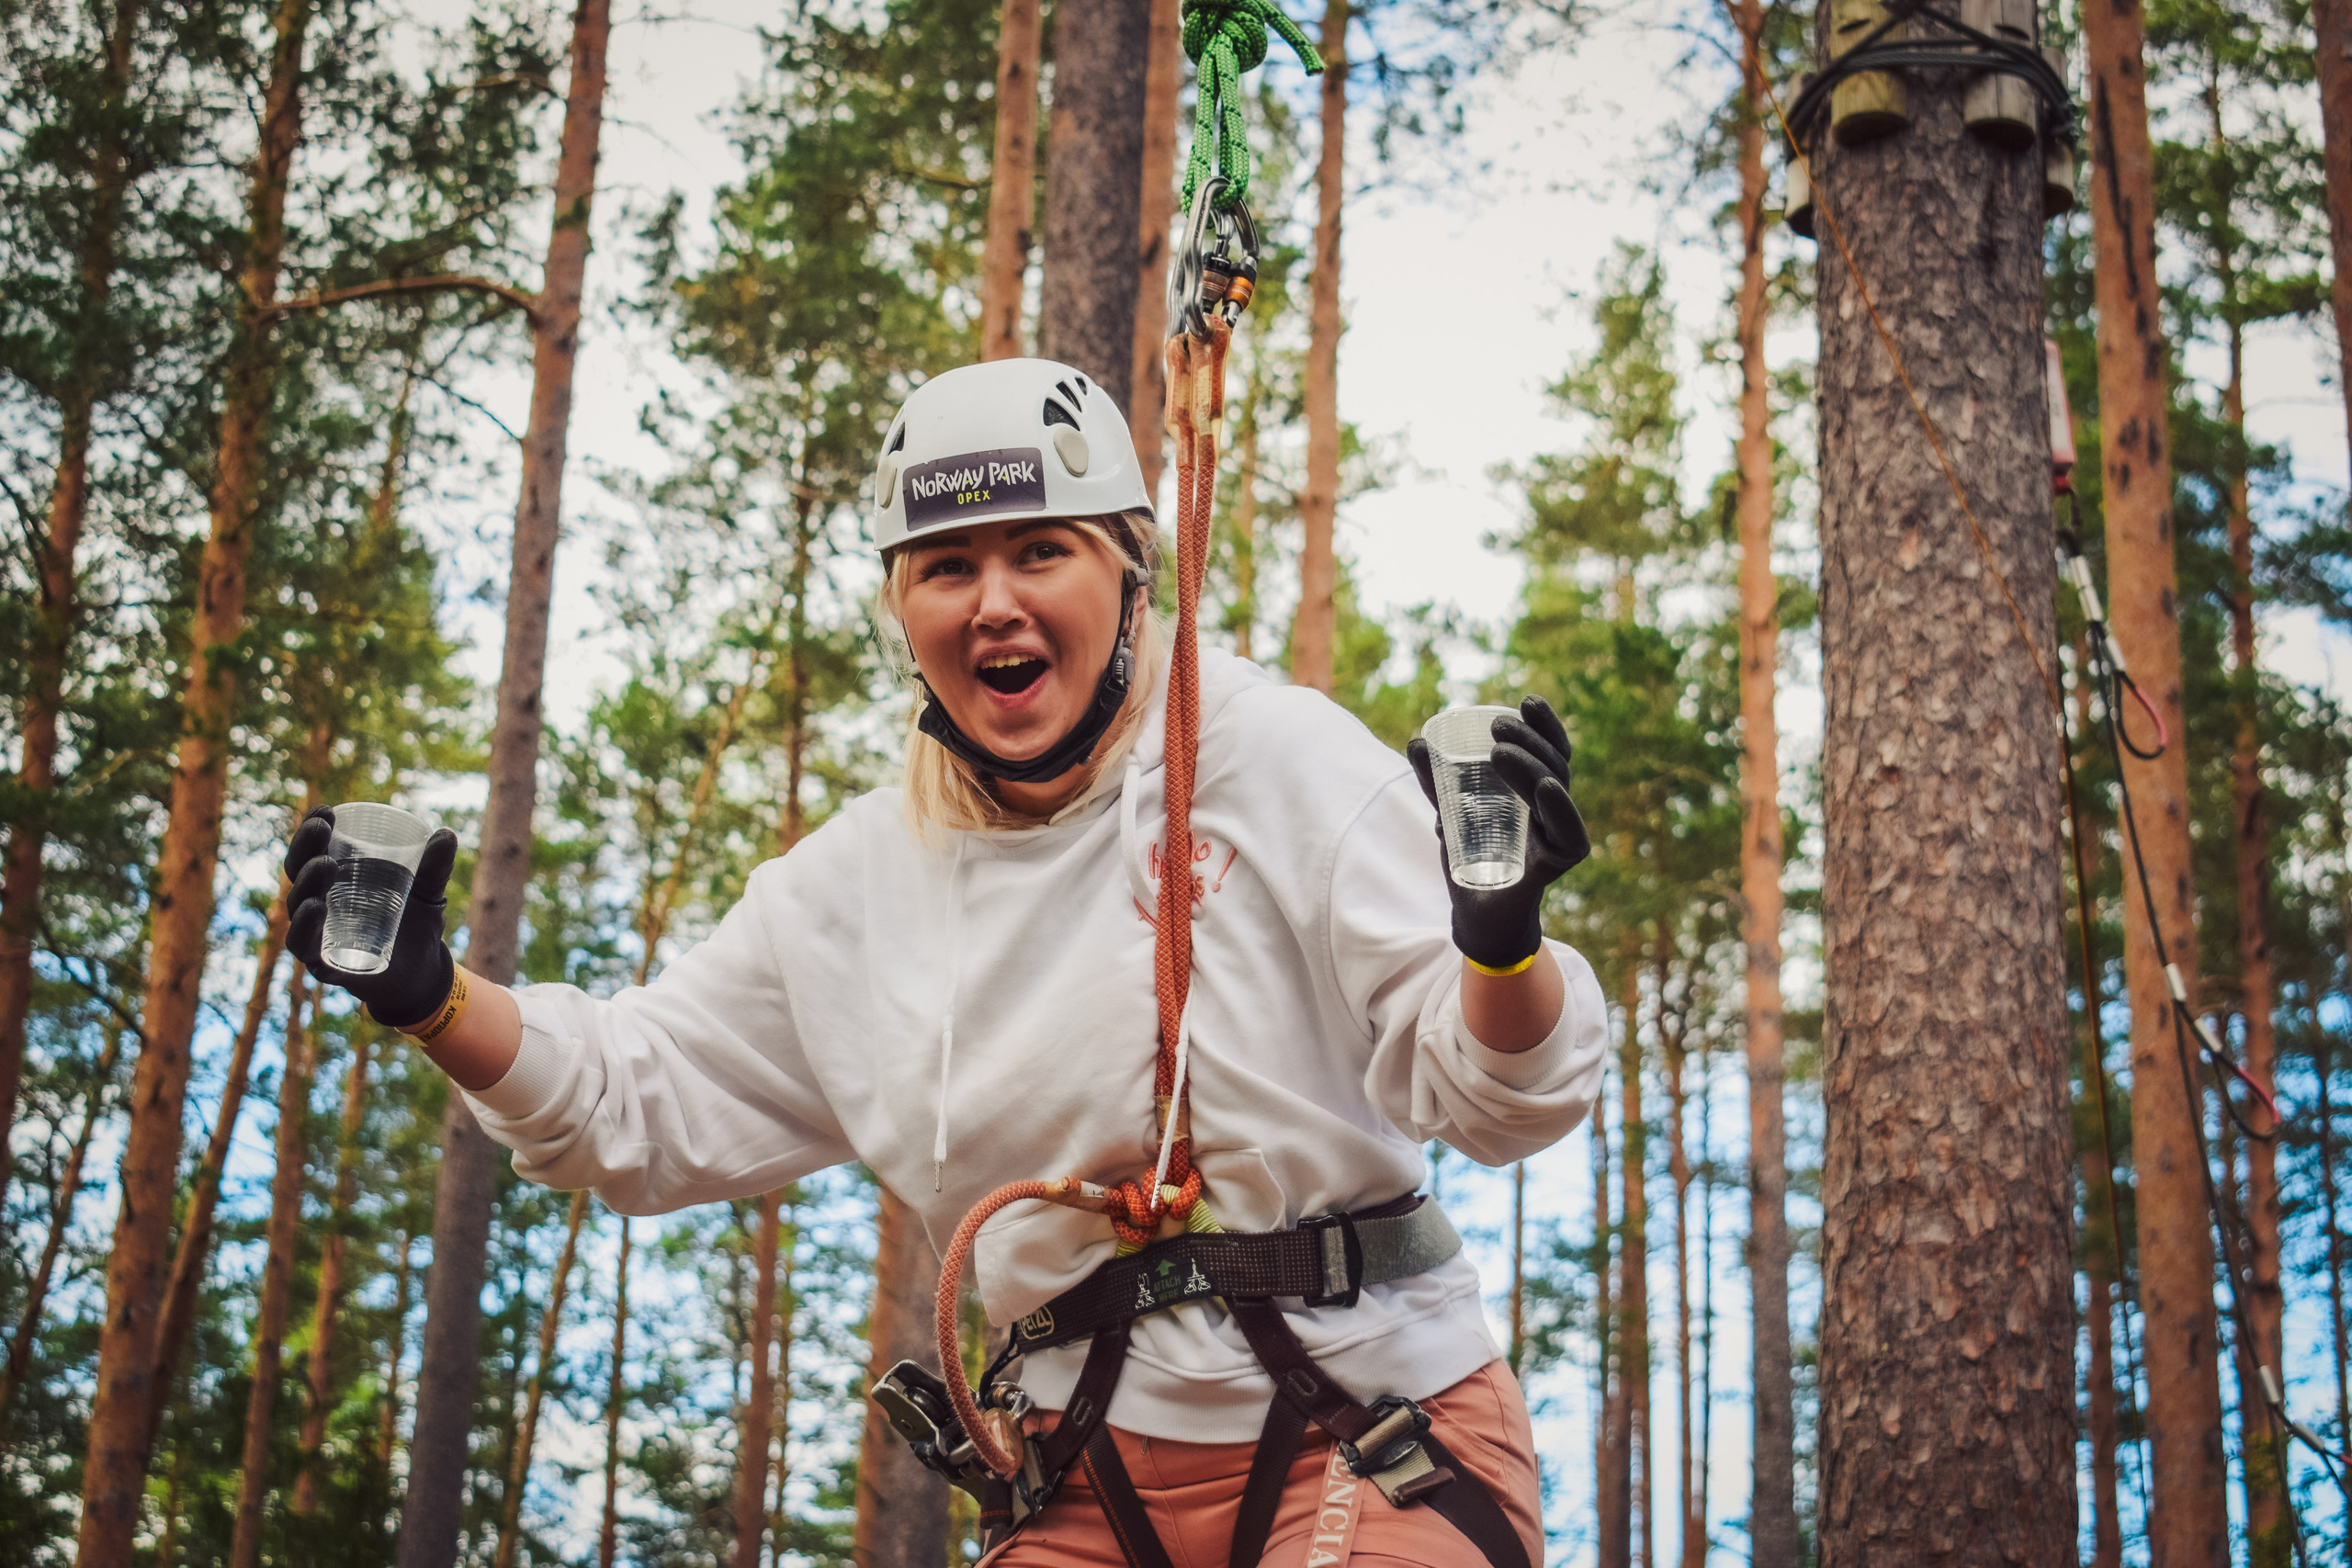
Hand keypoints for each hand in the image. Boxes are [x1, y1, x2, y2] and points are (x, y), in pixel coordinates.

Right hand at [283, 806, 459, 1031]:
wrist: (423, 974)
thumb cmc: (416, 926)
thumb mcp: (428, 893)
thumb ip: (435, 867)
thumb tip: (446, 833)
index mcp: (337, 882)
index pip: (314, 851)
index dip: (312, 830)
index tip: (325, 810)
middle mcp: (320, 905)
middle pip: (299, 873)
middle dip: (305, 847)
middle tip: (320, 828)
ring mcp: (319, 935)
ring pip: (299, 906)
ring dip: (306, 883)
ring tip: (324, 865)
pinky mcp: (324, 963)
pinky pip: (304, 947)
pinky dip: (305, 929)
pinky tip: (315, 909)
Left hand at [1407, 695, 1591, 971]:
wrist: (1474, 913)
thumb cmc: (1470, 860)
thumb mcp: (1450, 814)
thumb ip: (1437, 782)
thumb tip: (1417, 740)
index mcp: (1537, 793)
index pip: (1552, 750)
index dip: (1545, 725)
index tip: (1527, 701)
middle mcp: (1553, 810)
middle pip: (1555, 764)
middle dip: (1530, 739)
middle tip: (1498, 725)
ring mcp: (1558, 836)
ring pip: (1555, 791)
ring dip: (1532, 765)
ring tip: (1501, 750)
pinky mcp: (1555, 863)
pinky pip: (1566, 833)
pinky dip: (1557, 809)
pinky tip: (1546, 787)